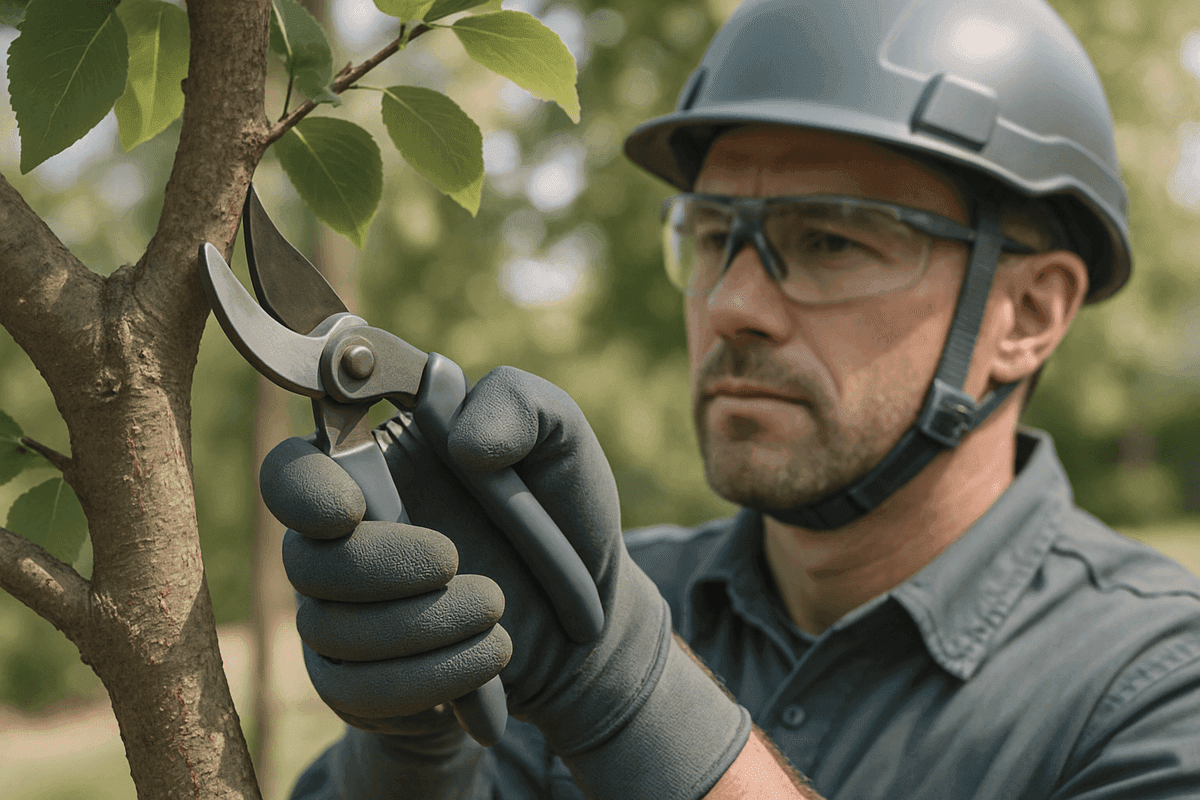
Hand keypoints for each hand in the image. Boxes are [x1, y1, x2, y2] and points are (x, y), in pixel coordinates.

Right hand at [265, 367, 750, 798]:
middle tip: (456, 560)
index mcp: (374, 466)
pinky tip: (487, 662)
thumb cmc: (562, 515)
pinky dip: (427, 680)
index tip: (351, 510)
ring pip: (331, 632)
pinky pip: (355, 692)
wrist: (587, 625)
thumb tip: (463, 441)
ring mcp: (345, 614)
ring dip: (422, 627)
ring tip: (497, 612)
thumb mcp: (562, 440)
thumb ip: (519, 404)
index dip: (301, 492)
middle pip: (305, 562)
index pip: (290, 473)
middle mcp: (345, 540)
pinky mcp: (361, 681)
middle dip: (380, 568)